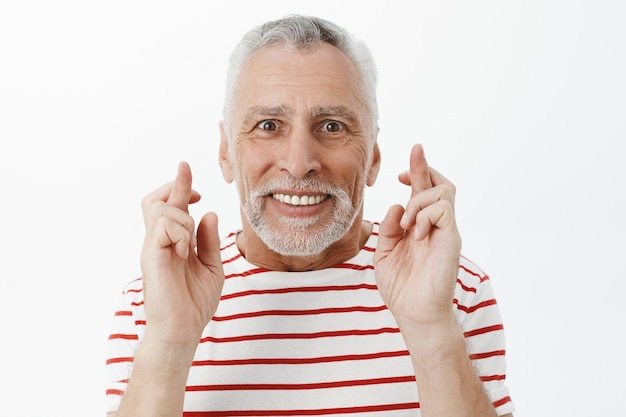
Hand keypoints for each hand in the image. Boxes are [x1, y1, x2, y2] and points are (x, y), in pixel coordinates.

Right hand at [140, 162, 224, 346]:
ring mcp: (152, 248)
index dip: (181, 189)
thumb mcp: (212, 266)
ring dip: (182, 218)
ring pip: (160, 208)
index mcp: (173, 243)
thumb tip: (208, 213)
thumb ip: (209, 241)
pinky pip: (163, 225)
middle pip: (155, 199)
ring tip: (189, 246)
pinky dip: (180, 232)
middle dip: (175, 184)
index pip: (171, 207)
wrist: (183, 330)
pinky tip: (185, 252)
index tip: (197, 188)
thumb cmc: (194, 303)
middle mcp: (159, 242)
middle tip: (190, 181)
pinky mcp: (150, 255)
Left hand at [374, 144, 460, 328]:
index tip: (399, 174)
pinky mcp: (451, 240)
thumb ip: (389, 229)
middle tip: (413, 154)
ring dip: (418, 200)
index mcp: (421, 228)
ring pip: (443, 192)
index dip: (415, 175)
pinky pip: (443, 209)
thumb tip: (397, 206)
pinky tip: (415, 233)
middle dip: (425, 166)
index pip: (422, 194)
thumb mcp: (385, 253)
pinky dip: (424, 214)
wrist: (414, 315)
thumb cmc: (402, 288)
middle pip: (440, 185)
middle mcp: (436, 227)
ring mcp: (446, 232)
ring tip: (407, 225)